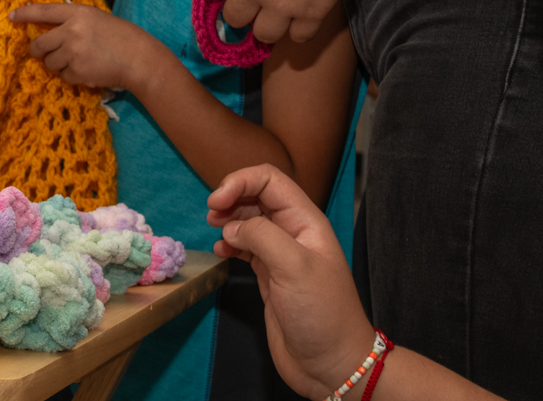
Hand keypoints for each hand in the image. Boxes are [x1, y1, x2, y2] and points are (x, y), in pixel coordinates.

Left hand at [11, 3, 152, 89]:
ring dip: (58, 64)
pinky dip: (72, 76)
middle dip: (38, 51)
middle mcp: (72, 31)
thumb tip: (49, 32)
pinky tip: (87, 70)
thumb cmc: (120, 36)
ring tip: (78, 60)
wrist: (138, 58)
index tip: (12, 16)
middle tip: (42, 53)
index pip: (45, 11)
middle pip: (40, 43)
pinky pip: (64, 76)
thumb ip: (73, 22)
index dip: (26, 13)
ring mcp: (74, 53)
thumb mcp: (96, 19)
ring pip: (50, 62)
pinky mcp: (78, 72)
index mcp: (78, 13)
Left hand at [193, 0, 358, 44]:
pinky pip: (297, 36)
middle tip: (253, 2)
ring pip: (262, 34)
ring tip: (276, 15)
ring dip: (267, 26)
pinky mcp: (310, 14)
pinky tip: (303, 16)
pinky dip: (299, 29)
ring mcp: (281, 4)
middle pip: (232, 17)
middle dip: (240, 11)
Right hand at [208, 165, 375, 398]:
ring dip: (228, 220)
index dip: (240, 181)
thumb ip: (261, 236)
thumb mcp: (294, 267)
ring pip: (248, 221)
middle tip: (211, 216)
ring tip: (214, 231)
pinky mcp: (269, 275)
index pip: (270, 180)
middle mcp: (293, 232)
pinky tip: (221, 253)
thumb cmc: (322, 313)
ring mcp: (280, 254)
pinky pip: (245, 248)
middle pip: (256, 196)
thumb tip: (231, 227)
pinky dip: (229, 244)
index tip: (216, 201)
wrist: (331, 363)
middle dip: (231, 198)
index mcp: (305, 221)